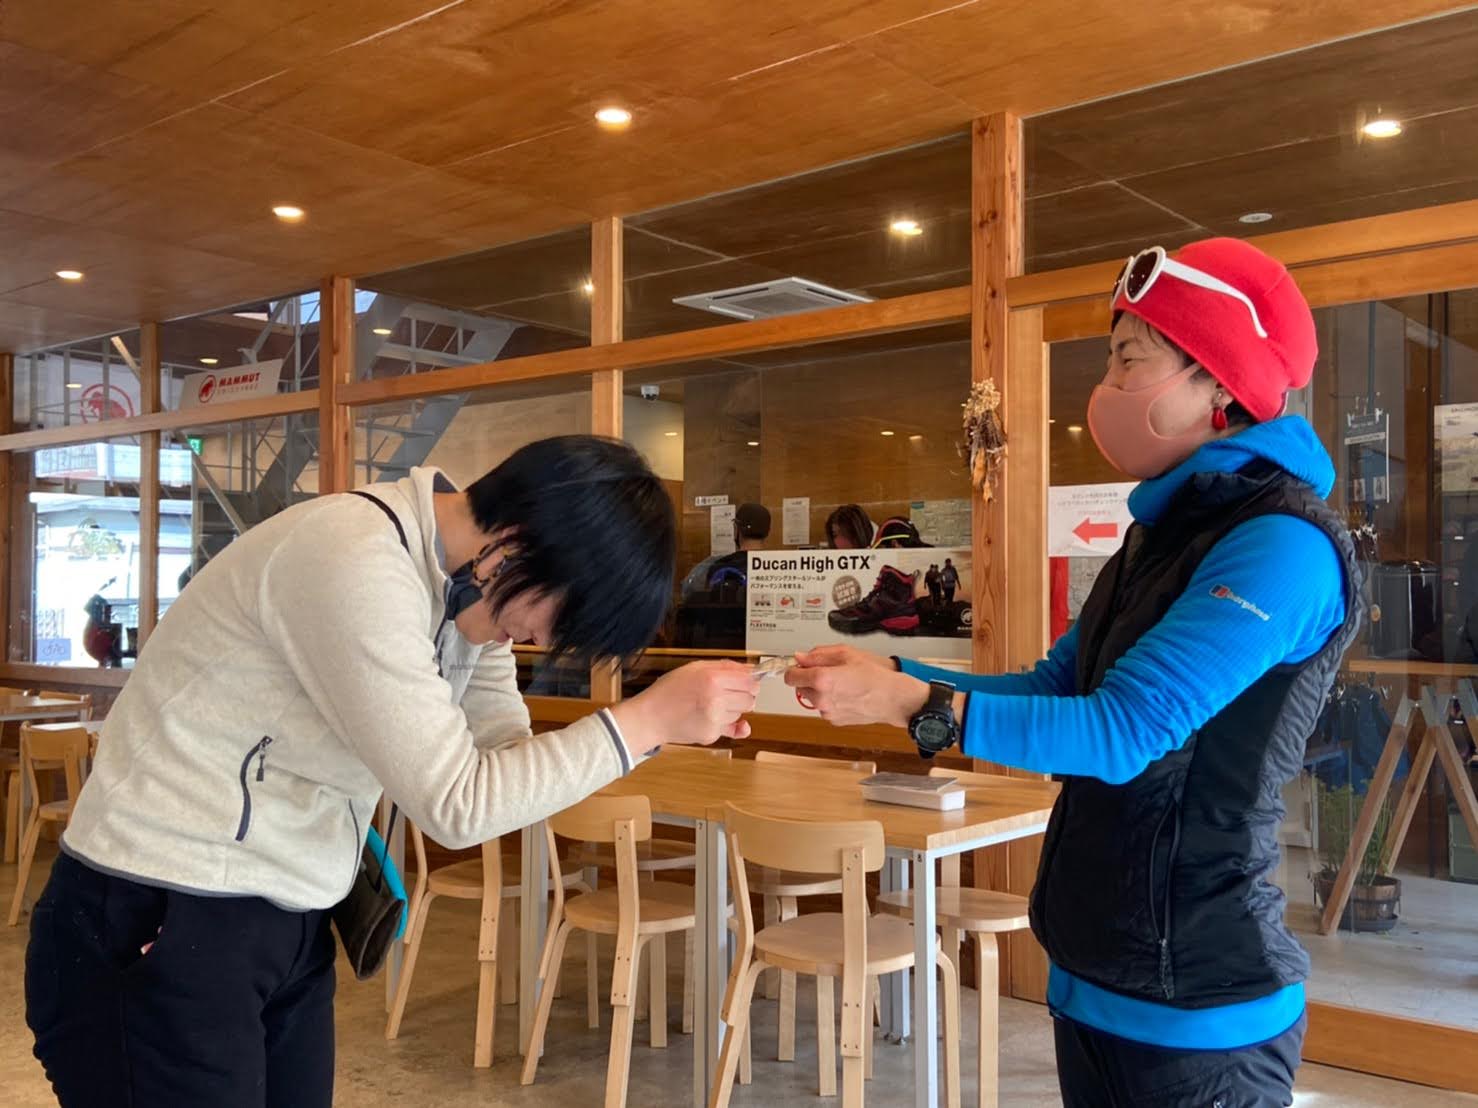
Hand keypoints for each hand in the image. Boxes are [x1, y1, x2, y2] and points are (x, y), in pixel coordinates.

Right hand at [611, 661, 759, 755]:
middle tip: (726, 693)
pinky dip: (725, 724)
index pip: (751, 682)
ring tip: (710, 705)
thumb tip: (750, 669)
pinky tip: (713, 718)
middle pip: (750, 699)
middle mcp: (716, 700)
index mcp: (712, 679)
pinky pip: (730, 728)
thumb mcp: (694, 668)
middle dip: (742, 696)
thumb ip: (724, 666)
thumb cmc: (669, 691)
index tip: (744, 683)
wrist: (651, 717)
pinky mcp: (711, 735)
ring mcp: (714, 720)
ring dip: (732, 710)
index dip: (750, 682)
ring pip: (740, 714)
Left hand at [785, 647, 928, 727]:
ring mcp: (827, 711)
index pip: (790, 676)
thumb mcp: (846, 653)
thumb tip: (801, 657)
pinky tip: (847, 694)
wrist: (892, 698)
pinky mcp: (834, 720)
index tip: (800, 665)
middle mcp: (820, 698)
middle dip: (809, 678)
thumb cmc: (874, 675)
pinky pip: (824, 707)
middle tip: (829, 671)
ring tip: (842, 682)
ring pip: (812, 698)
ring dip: (819, 690)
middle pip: (799, 687)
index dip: (794, 668)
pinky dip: (830, 701)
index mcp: (821, 679)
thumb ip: (818, 654)